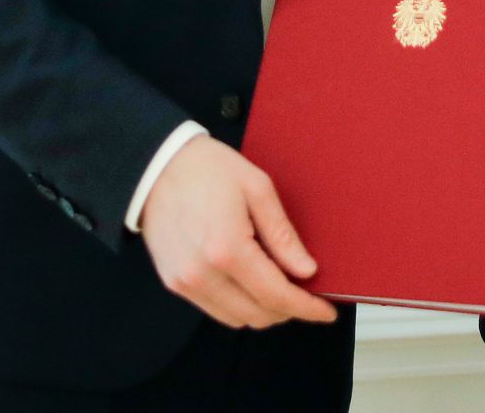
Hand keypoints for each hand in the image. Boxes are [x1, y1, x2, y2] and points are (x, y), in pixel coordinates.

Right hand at [140, 134, 336, 328]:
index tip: (327, 311)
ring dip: (263, 309)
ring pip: (236, 319)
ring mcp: (185, 282)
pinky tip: (250, 281)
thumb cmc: (208, 168)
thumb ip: (282, 235)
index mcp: (227, 248)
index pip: (276, 295)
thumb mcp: (257, 188)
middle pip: (258, 314)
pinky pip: (214, 309)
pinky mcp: (174, 283)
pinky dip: (238, 304)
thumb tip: (305, 270)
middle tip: (306, 294)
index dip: (306, 308)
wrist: (158, 165)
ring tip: (279, 285)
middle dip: (288, 310)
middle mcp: (203, 274)